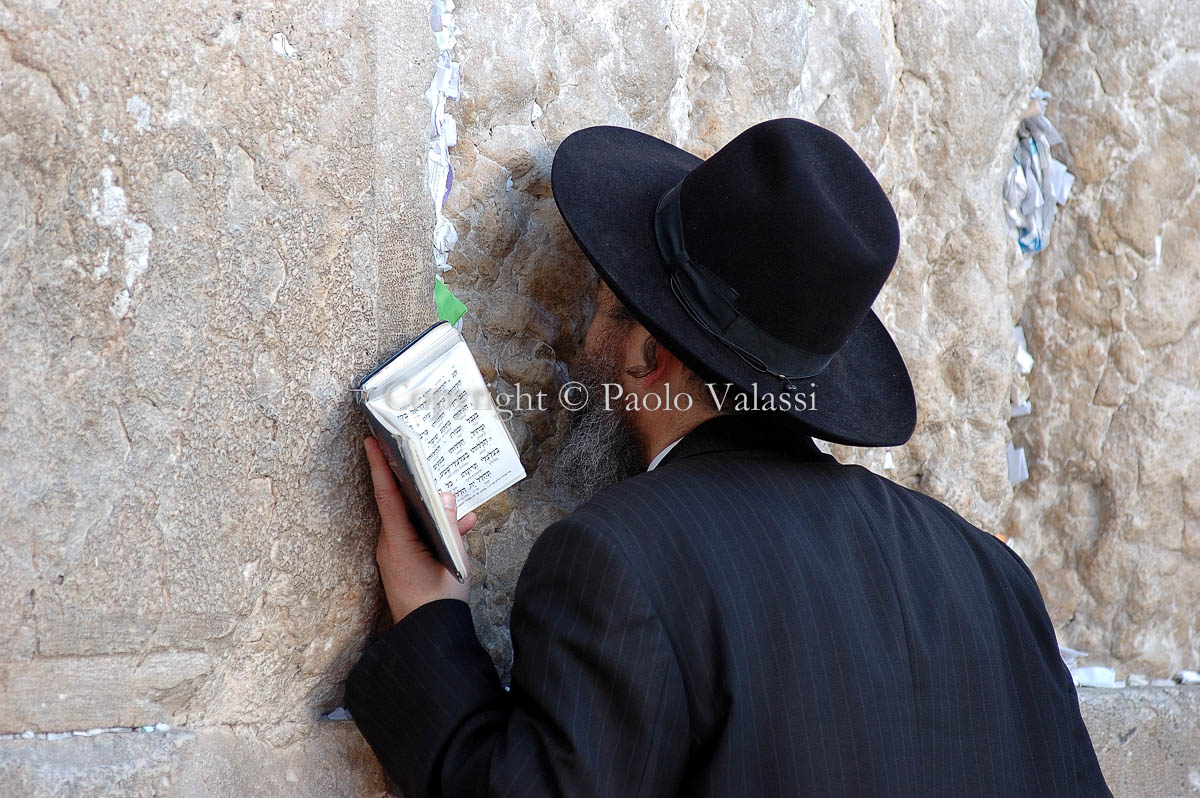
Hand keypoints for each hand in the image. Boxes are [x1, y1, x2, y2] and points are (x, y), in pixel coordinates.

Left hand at [363, 437, 476, 622]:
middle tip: (411, 451)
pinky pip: (417, 535)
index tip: (370, 442)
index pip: (386, 496)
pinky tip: (461, 525)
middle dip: (407, 478)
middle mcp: (390, 545)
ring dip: (429, 506)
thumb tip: (445, 497)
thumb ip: (449, 525)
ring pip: (411, 519)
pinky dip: (434, 527)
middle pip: (397, 502)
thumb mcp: (452, 558)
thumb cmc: (439, 602)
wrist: (428, 637)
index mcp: (398, 542)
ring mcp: (395, 554)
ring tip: (451, 493)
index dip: (379, 467)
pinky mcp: (404, 562)